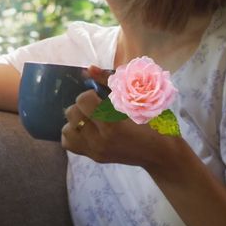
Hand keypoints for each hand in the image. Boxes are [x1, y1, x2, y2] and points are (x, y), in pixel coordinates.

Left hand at [61, 65, 184, 171]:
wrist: (160, 154)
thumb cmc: (153, 123)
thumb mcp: (135, 100)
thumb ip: (108, 82)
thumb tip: (88, 68)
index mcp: (112, 125)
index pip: (83, 101)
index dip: (90, 94)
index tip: (100, 97)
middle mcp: (100, 140)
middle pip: (71, 114)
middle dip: (81, 106)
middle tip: (96, 107)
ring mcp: (95, 151)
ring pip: (66, 130)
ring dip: (76, 121)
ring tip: (90, 119)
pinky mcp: (94, 158)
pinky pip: (69, 144)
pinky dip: (74, 134)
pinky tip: (87, 129)